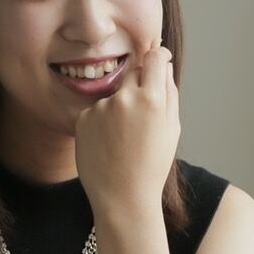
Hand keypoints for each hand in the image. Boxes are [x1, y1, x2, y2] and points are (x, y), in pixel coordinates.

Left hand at [73, 43, 179, 217]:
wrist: (122, 196)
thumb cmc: (152, 165)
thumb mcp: (171, 128)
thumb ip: (169, 92)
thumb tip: (164, 65)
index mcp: (152, 99)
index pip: (154, 57)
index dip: (158, 57)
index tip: (158, 61)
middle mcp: (124, 98)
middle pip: (133, 72)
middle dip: (139, 85)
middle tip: (141, 116)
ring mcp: (100, 108)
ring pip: (114, 95)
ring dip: (119, 107)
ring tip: (124, 140)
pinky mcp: (83, 118)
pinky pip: (96, 111)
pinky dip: (102, 122)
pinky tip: (108, 145)